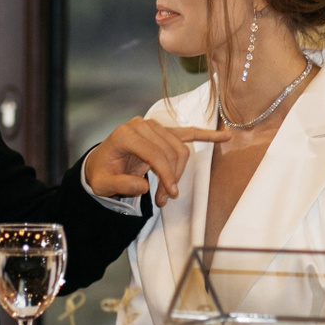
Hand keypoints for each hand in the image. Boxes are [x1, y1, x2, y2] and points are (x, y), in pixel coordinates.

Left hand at [84, 117, 229, 206]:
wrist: (100, 163)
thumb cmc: (102, 172)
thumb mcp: (103, 184)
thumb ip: (121, 185)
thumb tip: (144, 187)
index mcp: (126, 135)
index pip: (156, 154)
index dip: (166, 175)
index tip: (169, 195)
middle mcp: (141, 125)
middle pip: (171, 150)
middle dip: (172, 177)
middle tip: (164, 199)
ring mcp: (153, 126)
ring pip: (180, 148)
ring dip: (179, 172)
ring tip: (168, 192)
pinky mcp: (162, 131)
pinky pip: (187, 132)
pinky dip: (205, 135)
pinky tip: (224, 136)